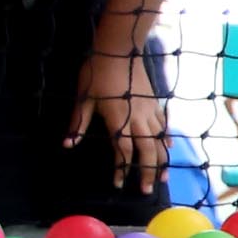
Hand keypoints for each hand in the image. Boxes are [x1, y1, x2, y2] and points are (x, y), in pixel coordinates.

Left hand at [69, 45, 169, 193]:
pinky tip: (169, 148)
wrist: (119, 48)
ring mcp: (149, 111)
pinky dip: (167, 139)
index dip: (121, 169)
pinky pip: (164, 125)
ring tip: (163, 177)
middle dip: (147, 172)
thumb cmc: (97, 71)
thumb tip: (68, 144)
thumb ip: (79, 123)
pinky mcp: (155, 102)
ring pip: (159, 141)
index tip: (118, 183)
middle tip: (147, 190)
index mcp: (118, 120)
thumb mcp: (84, 97)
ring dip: (161, 161)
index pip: (123, 151)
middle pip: (147, 152)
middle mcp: (137, 119)